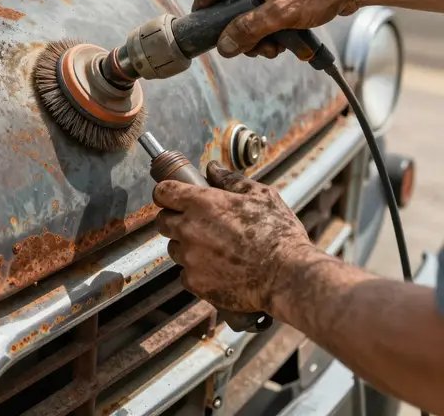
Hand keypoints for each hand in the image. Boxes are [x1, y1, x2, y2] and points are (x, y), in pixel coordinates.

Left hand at [153, 161, 317, 314]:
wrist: (288, 277)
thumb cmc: (278, 233)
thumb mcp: (260, 195)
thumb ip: (230, 180)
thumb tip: (212, 169)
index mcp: (201, 203)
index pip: (163, 192)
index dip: (167, 193)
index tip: (174, 197)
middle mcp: (189, 229)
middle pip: (162, 221)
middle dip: (175, 220)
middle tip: (197, 224)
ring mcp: (190, 258)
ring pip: (174, 249)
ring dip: (186, 247)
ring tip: (215, 249)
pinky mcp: (196, 283)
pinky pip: (185, 274)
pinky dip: (197, 272)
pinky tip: (219, 270)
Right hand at [193, 0, 362, 57]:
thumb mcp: (280, 15)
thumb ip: (248, 30)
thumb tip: (224, 46)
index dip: (203, 8)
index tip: (202, 28)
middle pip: (233, 1)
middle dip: (241, 29)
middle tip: (253, 48)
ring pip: (252, 5)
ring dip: (259, 29)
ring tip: (276, 46)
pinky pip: (268, 3)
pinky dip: (272, 21)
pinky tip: (286, 35)